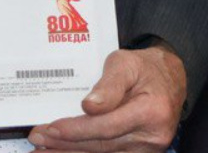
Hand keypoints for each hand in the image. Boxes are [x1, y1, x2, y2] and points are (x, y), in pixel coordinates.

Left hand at [27, 45, 185, 152]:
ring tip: (43, 150)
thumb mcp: (126, 63)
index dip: (77, 130)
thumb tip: (90, 106)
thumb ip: (109, 84)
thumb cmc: (145, 69)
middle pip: (102, 145)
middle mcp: (152, 136)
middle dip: (65, 143)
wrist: (169, 79)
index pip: (108, 126)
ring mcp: (147, 149)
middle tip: (37, 138)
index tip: (52, 128)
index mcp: (152, 111)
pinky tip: (63, 152)